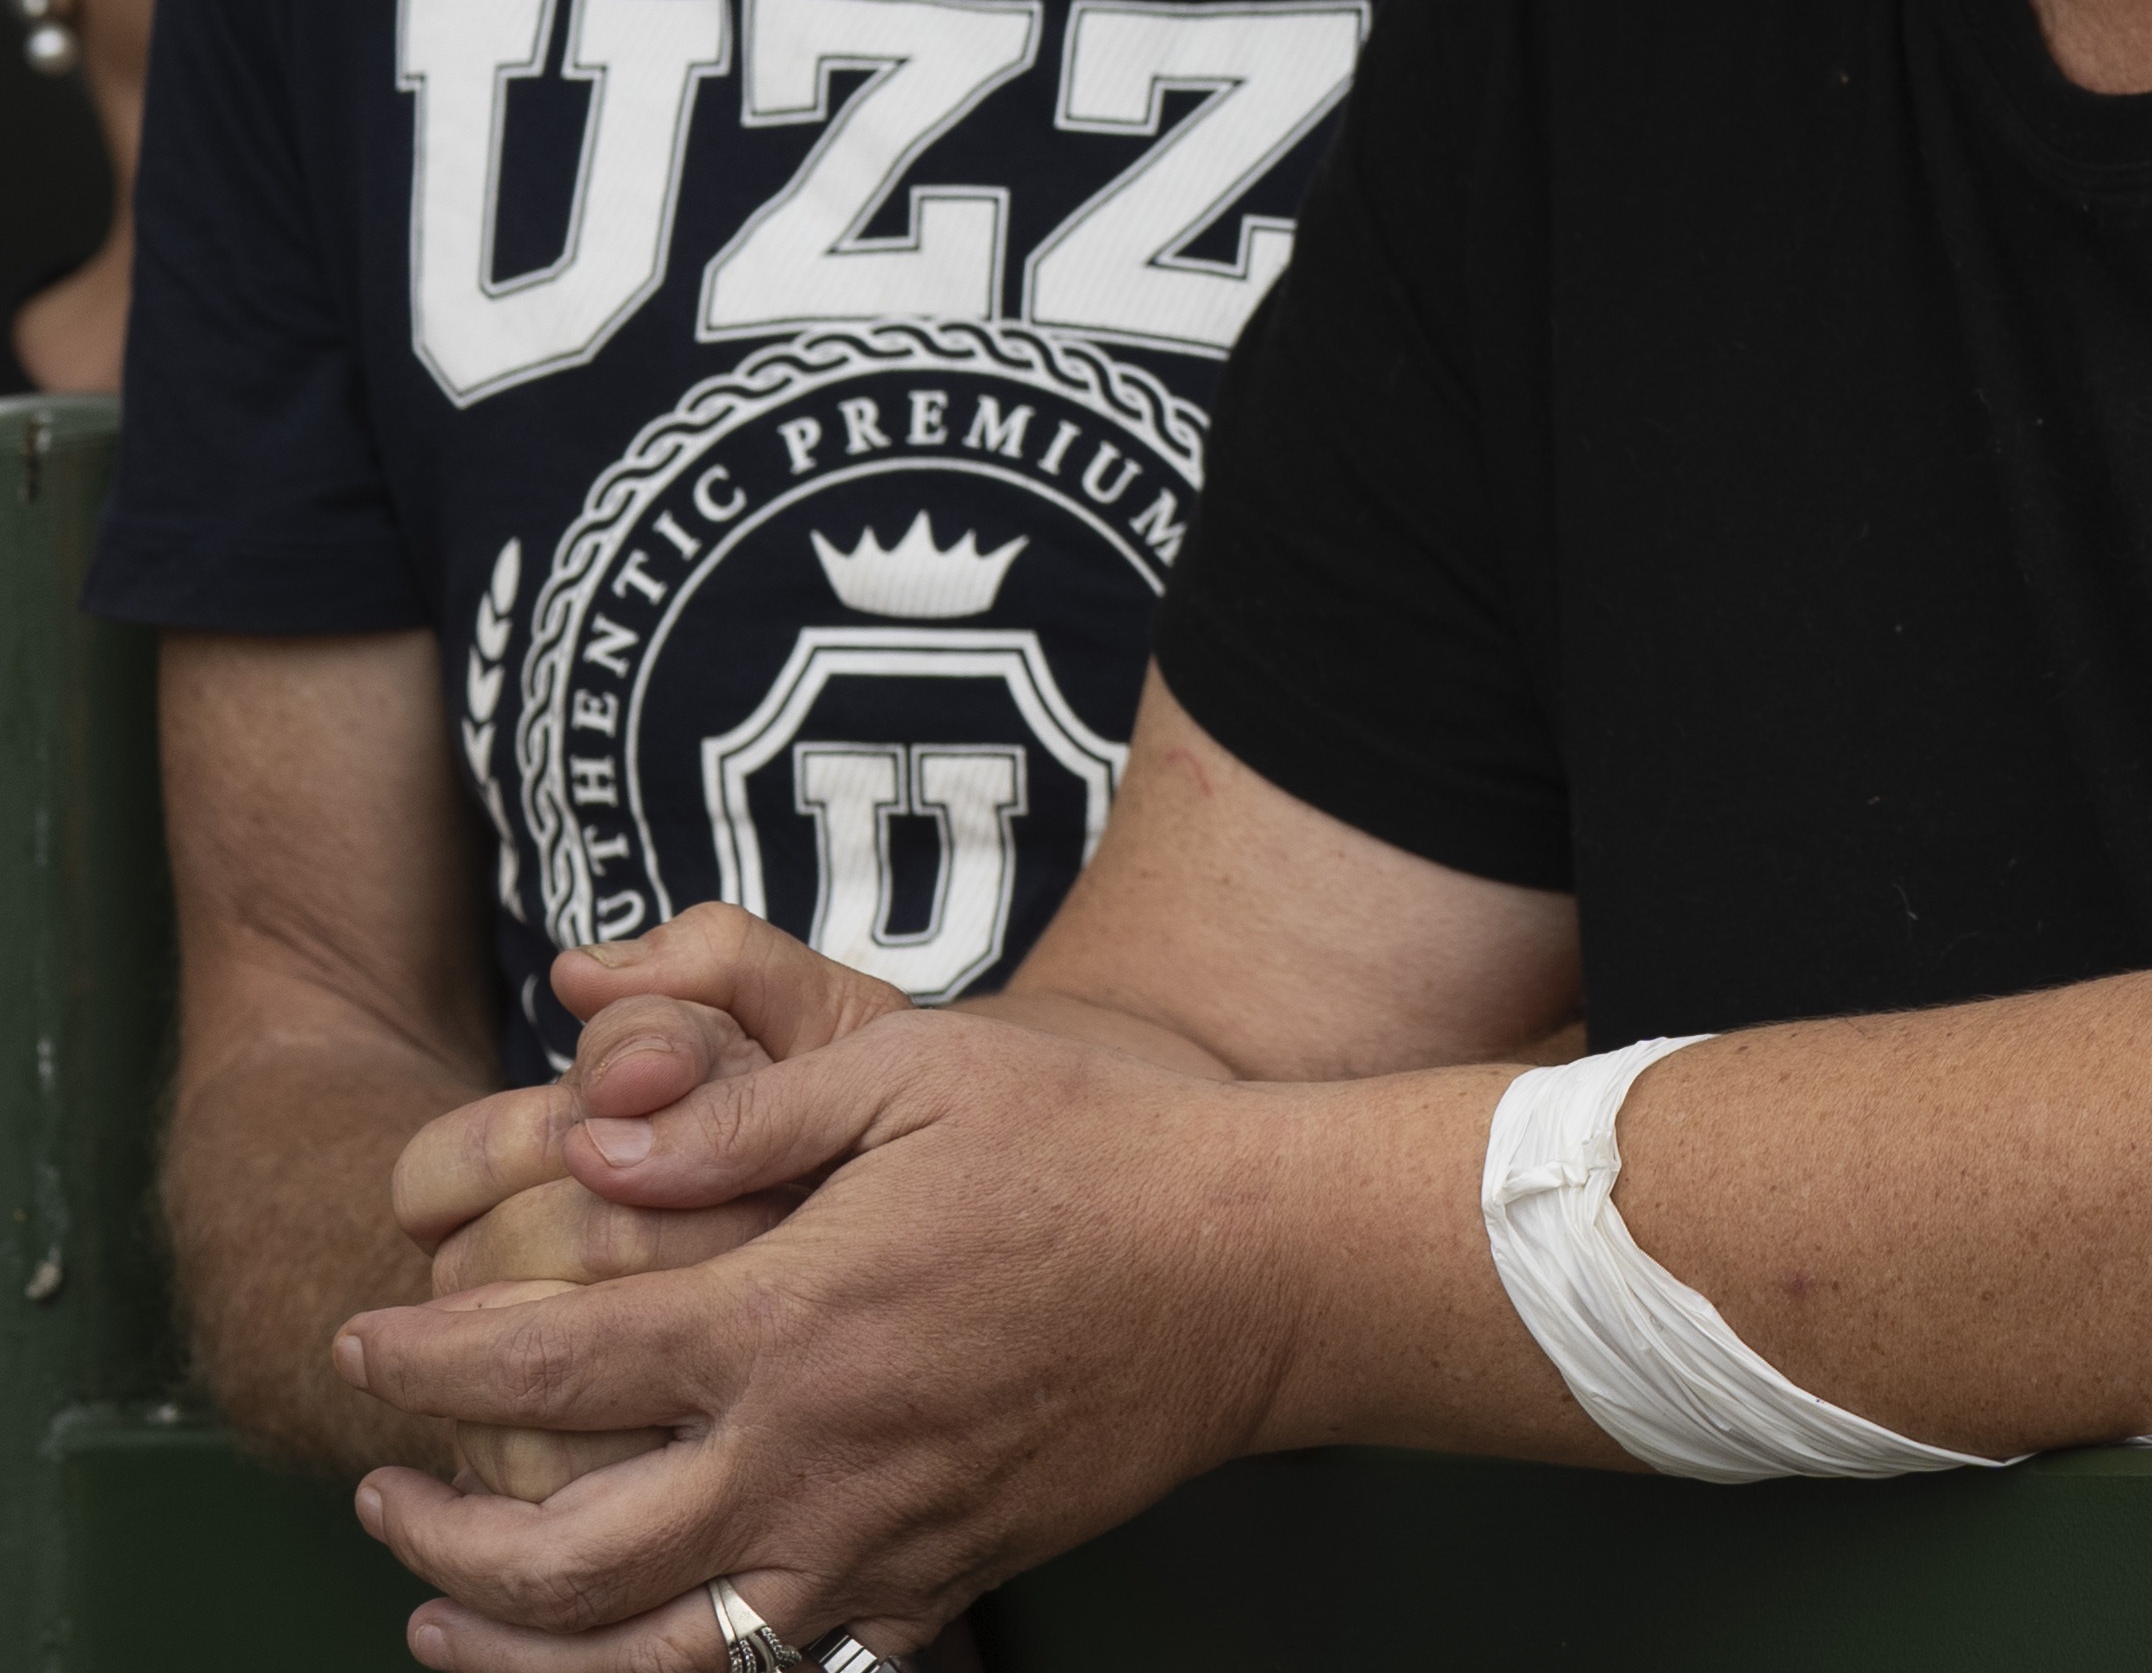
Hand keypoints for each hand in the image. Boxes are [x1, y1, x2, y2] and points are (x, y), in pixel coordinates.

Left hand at [336, 989, 1288, 1672]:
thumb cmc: (1096, 1148)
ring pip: (644, 1660)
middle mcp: (810, 1457)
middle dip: (431, 1536)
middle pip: (557, 1557)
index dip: (423, 1363)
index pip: (544, 1368)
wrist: (1258, 1271)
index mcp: (792, 1319)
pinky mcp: (934, 1587)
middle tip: (378, 1495)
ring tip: (444, 1623)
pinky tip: (625, 1649)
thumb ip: (745, 1109)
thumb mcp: (920, 1071)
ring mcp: (872, 1544)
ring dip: (515, 1654)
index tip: (361, 1342)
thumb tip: (588, 1152)